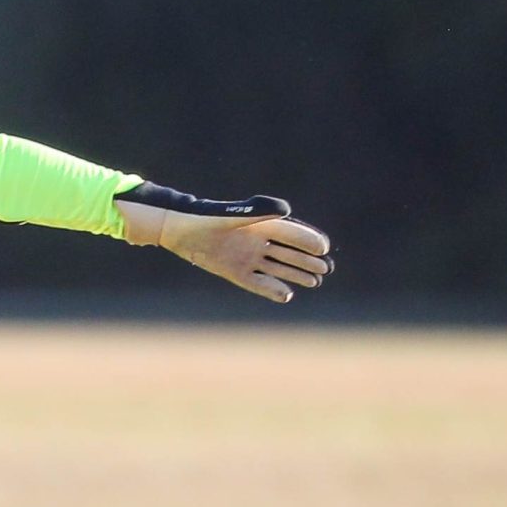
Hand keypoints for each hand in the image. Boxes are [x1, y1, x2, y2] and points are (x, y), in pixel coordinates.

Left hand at [116, 191, 332, 302]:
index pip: (292, 233)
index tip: (324, 248)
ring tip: (315, 282)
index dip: (308, 240)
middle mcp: (258, 242)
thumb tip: (287, 211)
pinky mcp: (235, 272)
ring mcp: (248, 258)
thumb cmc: (207, 217)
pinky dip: (271, 289)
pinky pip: (258, 282)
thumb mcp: (234, 215)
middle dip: (308, 260)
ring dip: (296, 274)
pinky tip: (286, 295)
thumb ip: (259, 211)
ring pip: (278, 268)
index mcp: (262, 225)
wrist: (179, 230)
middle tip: (326, 269)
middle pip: (289, 252)